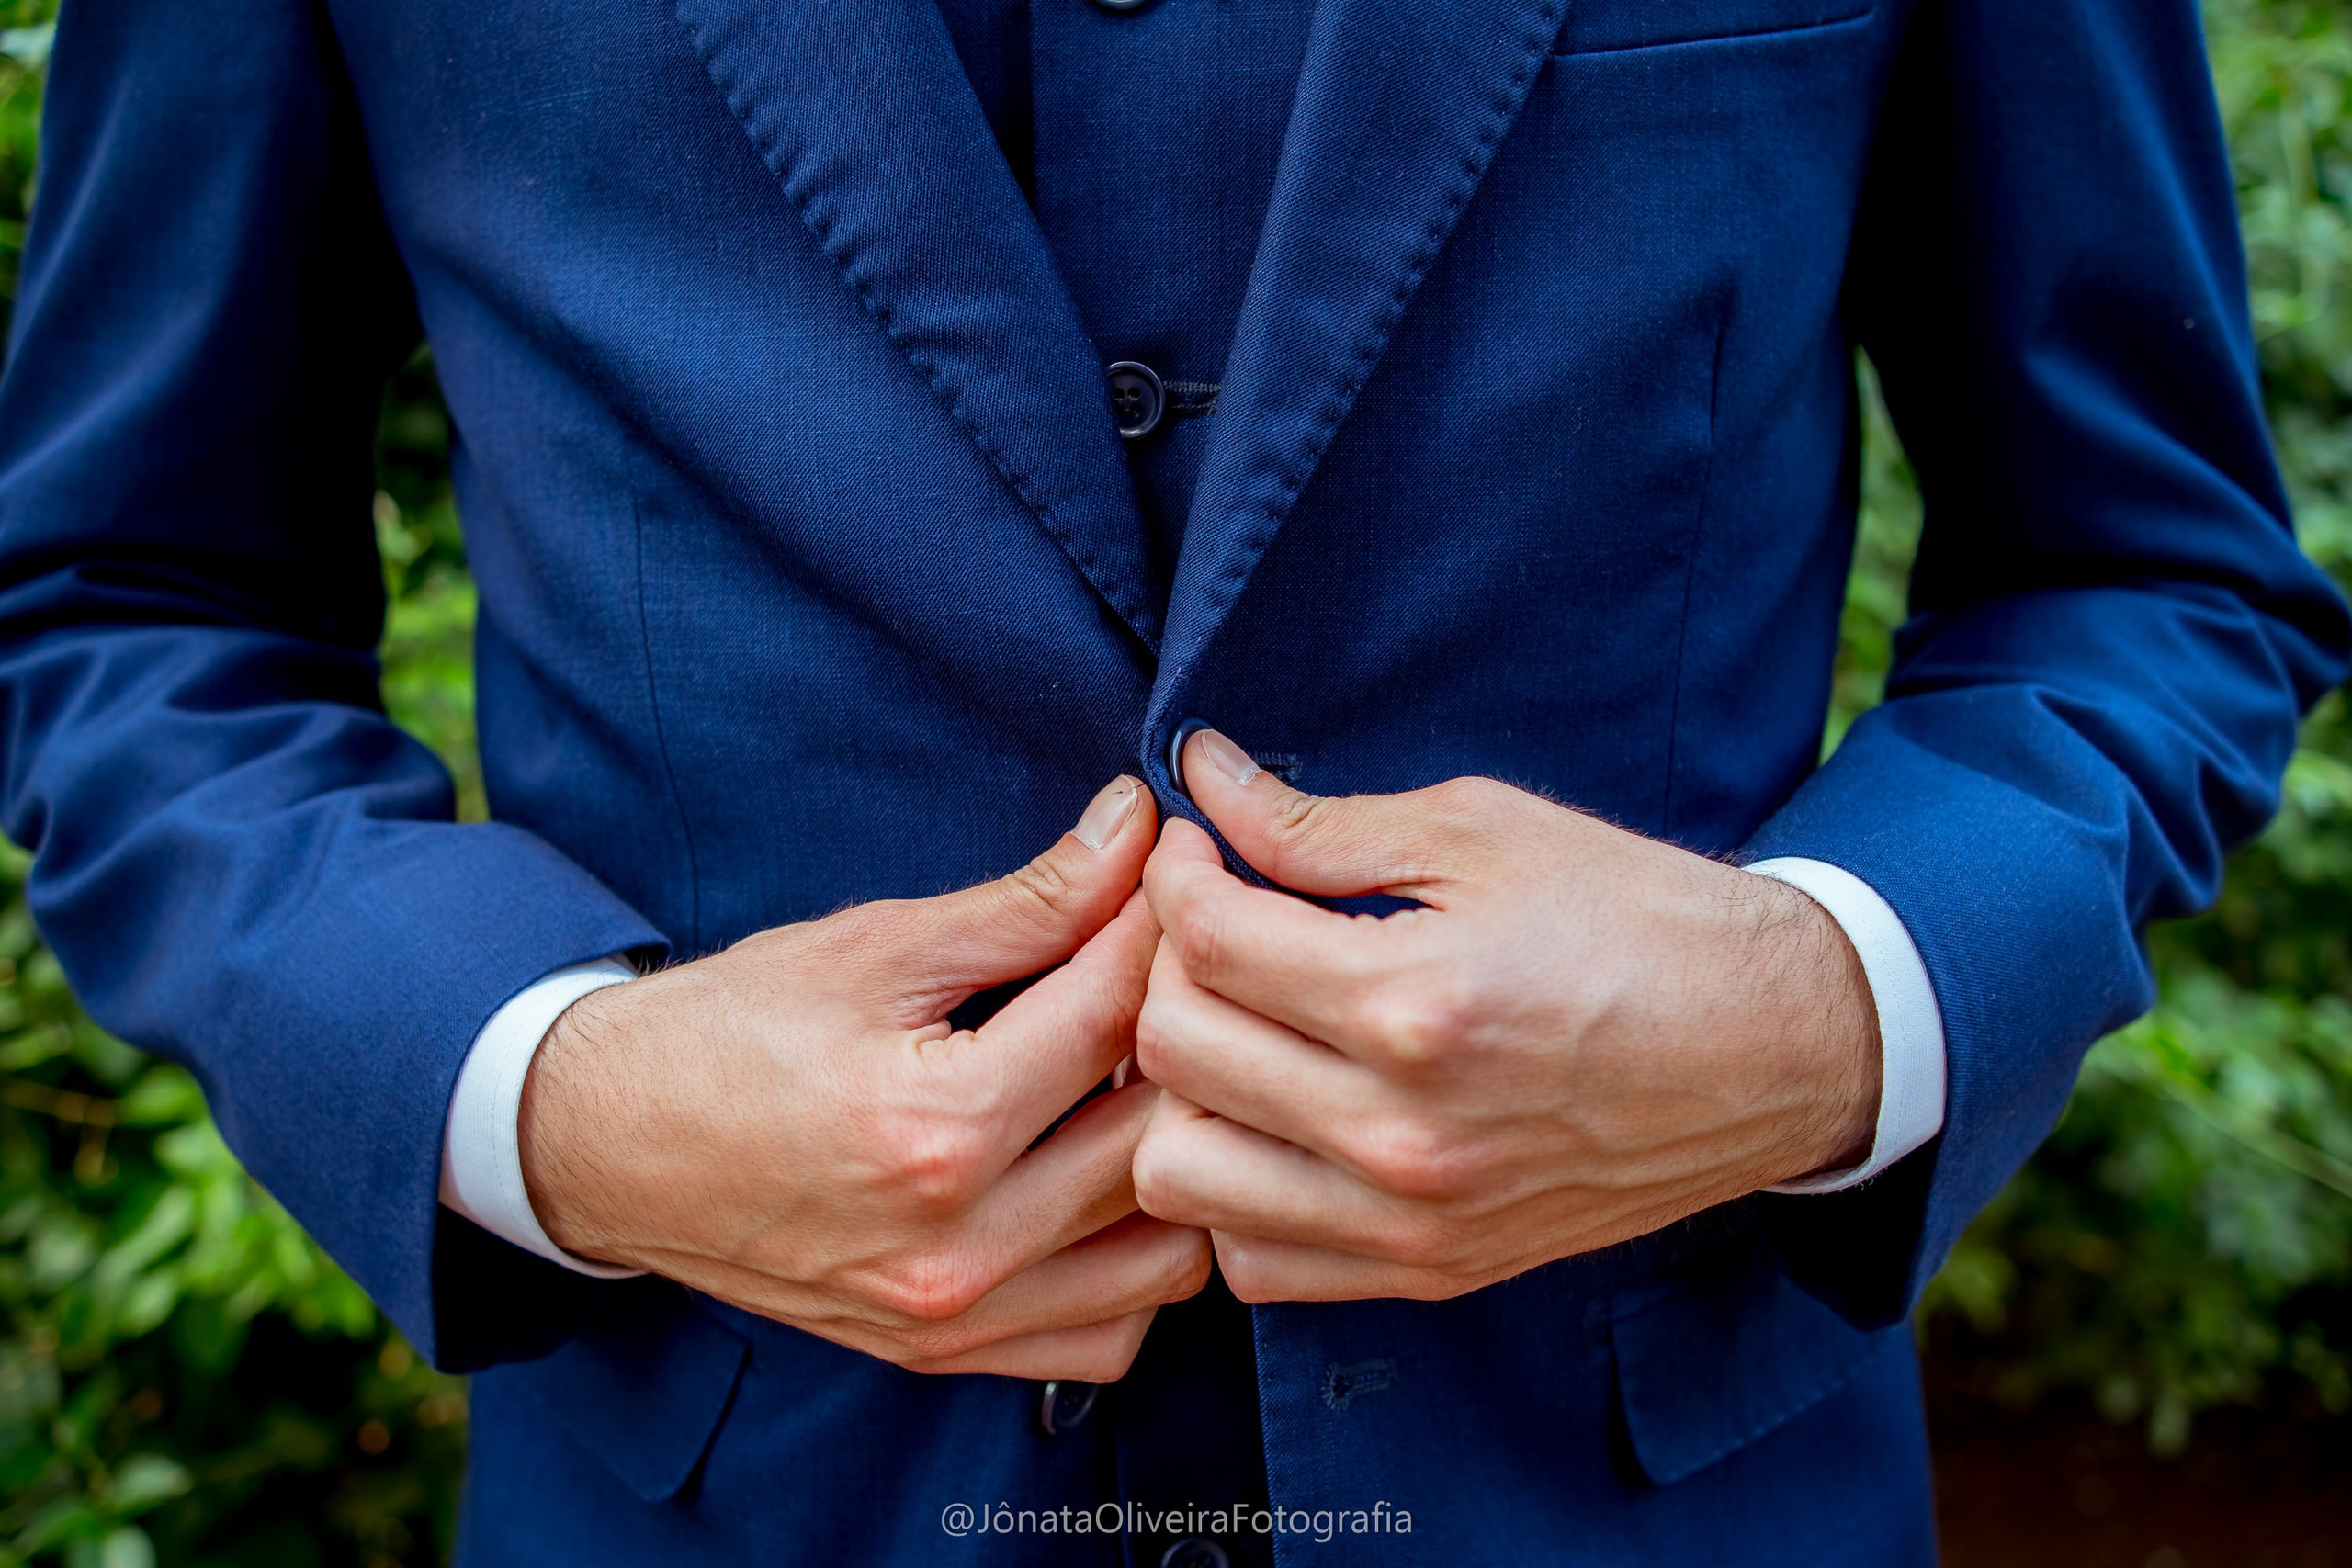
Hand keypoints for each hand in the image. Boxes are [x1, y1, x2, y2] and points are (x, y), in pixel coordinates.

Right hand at [519, 776, 1210, 1380]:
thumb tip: (1137, 829)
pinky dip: (1138, 1260)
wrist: (605, 1146)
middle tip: (1180, 971)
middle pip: (1162, 1133)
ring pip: (1167, 1254)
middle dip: (1190, 1033)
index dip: (1162, 923)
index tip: (1176, 872)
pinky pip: (1110, 1334)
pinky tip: (1110, 1181)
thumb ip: (1027, 900)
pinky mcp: (946, 1354)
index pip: (1117, 1012)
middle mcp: (955, 1243)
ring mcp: (954, 1315)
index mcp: (935, 1125)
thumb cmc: (728, 1030)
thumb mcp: (873, 945)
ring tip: (1147, 1080)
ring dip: (1181, 1158)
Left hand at [1131, 731, 1880, 1303]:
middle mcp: (1400, 1129)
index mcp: (1416, 1001)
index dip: (1175, 873)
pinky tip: (1275, 1120)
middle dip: (1162, 964)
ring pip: (1181, 1173)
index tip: (1197, 847)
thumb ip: (1321, 821)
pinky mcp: (1430, 1268)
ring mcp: (1412, 1216)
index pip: (1203, 939)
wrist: (1778, 1047)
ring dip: (1181, 1090)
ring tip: (1233, 1028)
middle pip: (1172, 1048)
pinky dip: (1235, 1190)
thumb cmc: (1639, 917)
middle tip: (1209, 923)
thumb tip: (1200, 775)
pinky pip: (1253, 1261)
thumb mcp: (1485, 832)